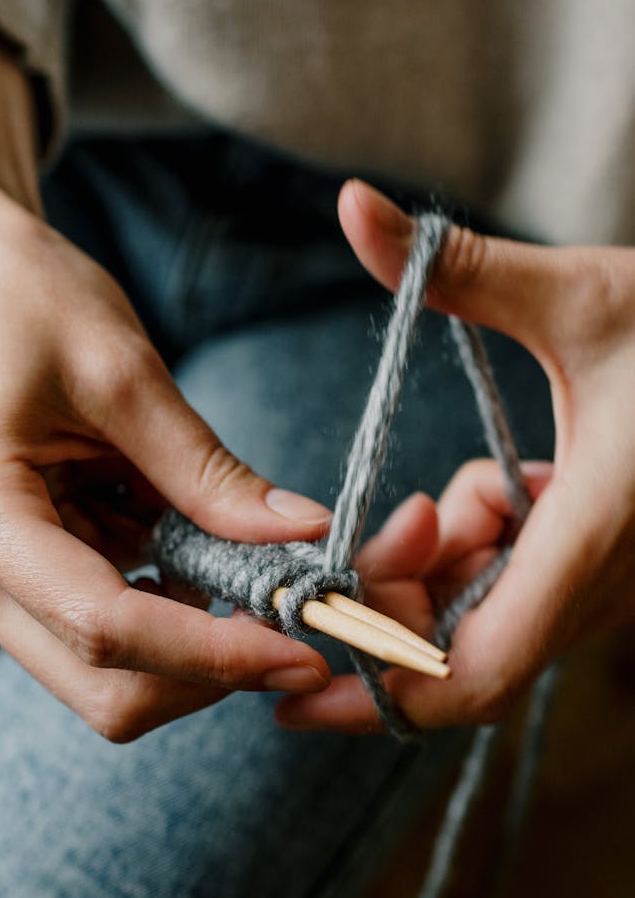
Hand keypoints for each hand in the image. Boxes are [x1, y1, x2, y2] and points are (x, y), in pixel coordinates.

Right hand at [0, 192, 333, 740]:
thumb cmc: (24, 299)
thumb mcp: (124, 373)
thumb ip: (209, 470)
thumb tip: (302, 535)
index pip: (108, 628)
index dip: (215, 654)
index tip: (304, 650)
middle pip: (106, 687)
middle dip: (208, 674)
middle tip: (294, 629)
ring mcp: (1, 580)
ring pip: (114, 671)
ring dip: (198, 644)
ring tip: (254, 574)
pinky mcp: (30, 572)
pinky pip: (114, 624)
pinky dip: (176, 608)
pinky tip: (206, 554)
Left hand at [276, 180, 634, 730]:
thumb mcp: (581, 295)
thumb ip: (460, 268)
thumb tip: (350, 202)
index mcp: (593, 535)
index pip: (473, 672)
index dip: (377, 694)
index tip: (294, 686)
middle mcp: (599, 585)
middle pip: (456, 648)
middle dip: (394, 595)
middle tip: (377, 526)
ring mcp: (603, 588)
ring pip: (481, 617)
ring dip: (439, 559)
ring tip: (464, 490)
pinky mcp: (600, 574)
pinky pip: (510, 589)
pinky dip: (476, 548)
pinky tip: (502, 490)